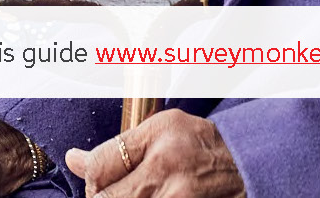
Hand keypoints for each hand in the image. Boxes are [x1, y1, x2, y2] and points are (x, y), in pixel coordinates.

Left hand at [66, 112, 243, 197]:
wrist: (246, 170)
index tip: (100, 180)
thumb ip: (117, 146)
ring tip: (136, 191)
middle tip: (118, 189)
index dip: (92, 179)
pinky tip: (145, 196)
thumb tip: (72, 158)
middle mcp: (169, 185)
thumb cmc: (202, 145)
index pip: (100, 171)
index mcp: (160, 149)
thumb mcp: (163, 127)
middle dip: (103, 196)